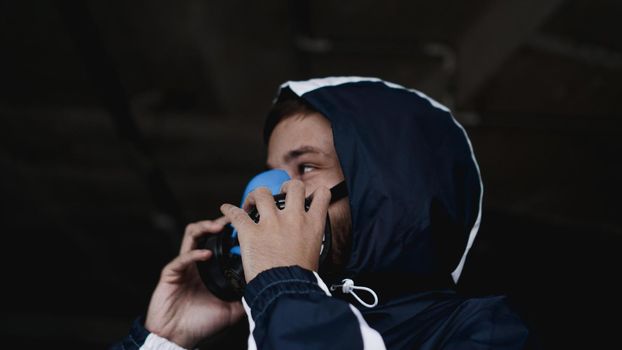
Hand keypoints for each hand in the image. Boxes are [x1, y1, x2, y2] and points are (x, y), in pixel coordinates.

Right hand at [145, 218, 243, 348]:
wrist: (178, 338)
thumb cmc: (201, 325)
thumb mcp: (231, 311)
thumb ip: (244, 298)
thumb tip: (264, 291)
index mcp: (211, 270)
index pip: (220, 243)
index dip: (231, 233)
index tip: (245, 226)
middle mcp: (197, 264)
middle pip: (205, 232)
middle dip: (218, 223)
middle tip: (232, 220)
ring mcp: (184, 266)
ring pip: (191, 235)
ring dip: (204, 227)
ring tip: (218, 227)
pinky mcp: (171, 273)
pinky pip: (181, 258)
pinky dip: (194, 254)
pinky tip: (206, 254)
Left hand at [220, 180, 330, 282]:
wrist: (286, 291)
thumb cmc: (300, 279)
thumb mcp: (316, 253)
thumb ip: (310, 239)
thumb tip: (305, 240)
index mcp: (312, 225)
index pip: (321, 195)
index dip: (316, 192)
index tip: (309, 195)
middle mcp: (293, 218)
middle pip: (293, 186)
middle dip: (287, 187)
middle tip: (281, 194)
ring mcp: (271, 223)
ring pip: (262, 193)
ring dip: (256, 196)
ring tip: (253, 202)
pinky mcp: (250, 232)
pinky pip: (236, 214)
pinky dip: (229, 210)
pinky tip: (226, 209)